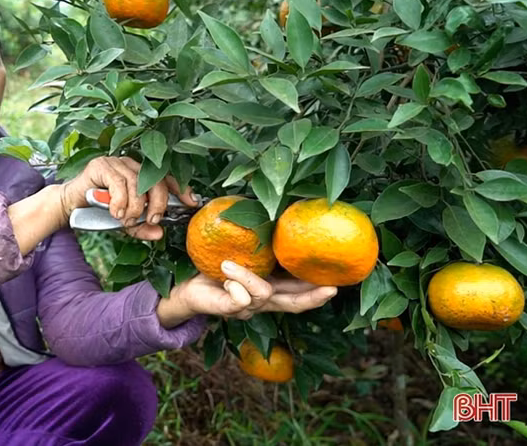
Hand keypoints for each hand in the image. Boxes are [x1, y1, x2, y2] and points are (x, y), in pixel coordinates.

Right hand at [58, 156, 199, 239]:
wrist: (71, 206)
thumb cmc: (100, 211)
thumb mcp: (126, 223)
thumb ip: (142, 227)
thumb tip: (159, 232)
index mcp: (141, 173)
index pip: (166, 177)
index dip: (180, 188)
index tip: (191, 202)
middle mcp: (131, 164)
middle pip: (155, 180)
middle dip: (157, 203)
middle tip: (152, 219)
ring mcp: (116, 162)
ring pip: (137, 183)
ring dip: (135, 206)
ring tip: (126, 220)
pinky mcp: (101, 165)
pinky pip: (118, 182)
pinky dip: (120, 200)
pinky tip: (115, 212)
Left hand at [156, 260, 337, 327]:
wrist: (187, 287)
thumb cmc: (215, 268)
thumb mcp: (241, 255)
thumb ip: (257, 246)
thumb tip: (273, 216)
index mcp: (269, 287)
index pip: (298, 291)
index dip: (318, 289)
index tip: (339, 283)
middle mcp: (263, 301)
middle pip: (294, 304)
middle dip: (313, 297)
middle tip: (331, 289)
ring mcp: (248, 308)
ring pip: (263, 293)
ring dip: (248, 276)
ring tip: (229, 264)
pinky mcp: (231, 310)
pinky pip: (241, 299)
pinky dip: (235, 284)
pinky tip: (225, 277)